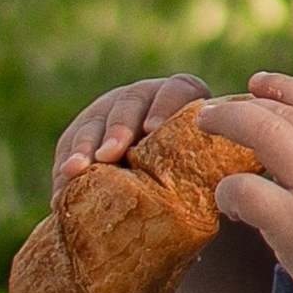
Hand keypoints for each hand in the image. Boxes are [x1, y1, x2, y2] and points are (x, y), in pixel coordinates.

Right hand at [51, 74, 211, 196]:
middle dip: (119, 126)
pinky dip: (65, 165)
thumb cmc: (201, 188)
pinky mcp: (86, 133)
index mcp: (187, 102)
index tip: (153, 129)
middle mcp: (148, 100)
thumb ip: (217, 174)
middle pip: (132, 101)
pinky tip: (61, 188)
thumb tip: (231, 193)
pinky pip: (70, 144)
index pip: (179, 90)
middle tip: (112, 153)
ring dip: (85, 145)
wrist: (165, 202)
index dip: (166, 106)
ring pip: (96, 119)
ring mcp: (113, 113)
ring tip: (76, 170)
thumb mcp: (213, 177)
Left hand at [200, 71, 292, 292]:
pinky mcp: (292, 220)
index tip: (257, 83)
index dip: (283, 87)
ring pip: (262, 130)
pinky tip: (229, 206)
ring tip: (202, 129)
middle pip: (282, 110)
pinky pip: (245, 190)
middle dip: (241, 104)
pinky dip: (228, 191)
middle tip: (211, 110)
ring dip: (227, 122)